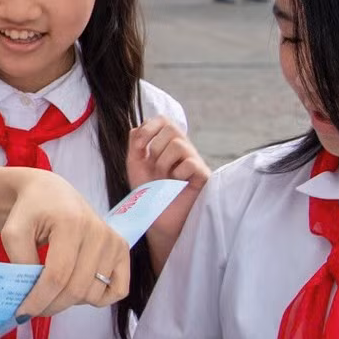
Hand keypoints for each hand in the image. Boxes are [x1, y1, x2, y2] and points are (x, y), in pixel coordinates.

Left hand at [4, 168, 129, 318]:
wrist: (50, 193)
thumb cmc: (30, 212)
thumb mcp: (13, 232)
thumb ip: (21, 262)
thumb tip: (32, 293)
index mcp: (71, 223)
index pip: (57, 275)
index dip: (39, 299)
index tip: (22, 313)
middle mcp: (99, 233)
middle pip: (76, 289)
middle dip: (51, 306)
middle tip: (33, 308)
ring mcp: (115, 242)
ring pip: (94, 294)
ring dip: (70, 301)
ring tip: (52, 289)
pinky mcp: (123, 251)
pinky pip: (117, 291)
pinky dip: (97, 299)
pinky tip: (77, 289)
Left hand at [127, 117, 210, 261]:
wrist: (156, 218)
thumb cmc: (148, 192)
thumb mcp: (135, 165)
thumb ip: (135, 144)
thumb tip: (137, 126)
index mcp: (166, 144)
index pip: (162, 120)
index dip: (149, 128)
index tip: (139, 147)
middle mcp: (182, 149)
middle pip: (171, 127)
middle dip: (155, 147)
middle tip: (154, 167)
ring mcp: (194, 161)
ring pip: (179, 144)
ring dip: (163, 162)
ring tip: (164, 178)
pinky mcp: (203, 175)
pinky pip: (191, 163)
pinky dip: (178, 173)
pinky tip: (176, 183)